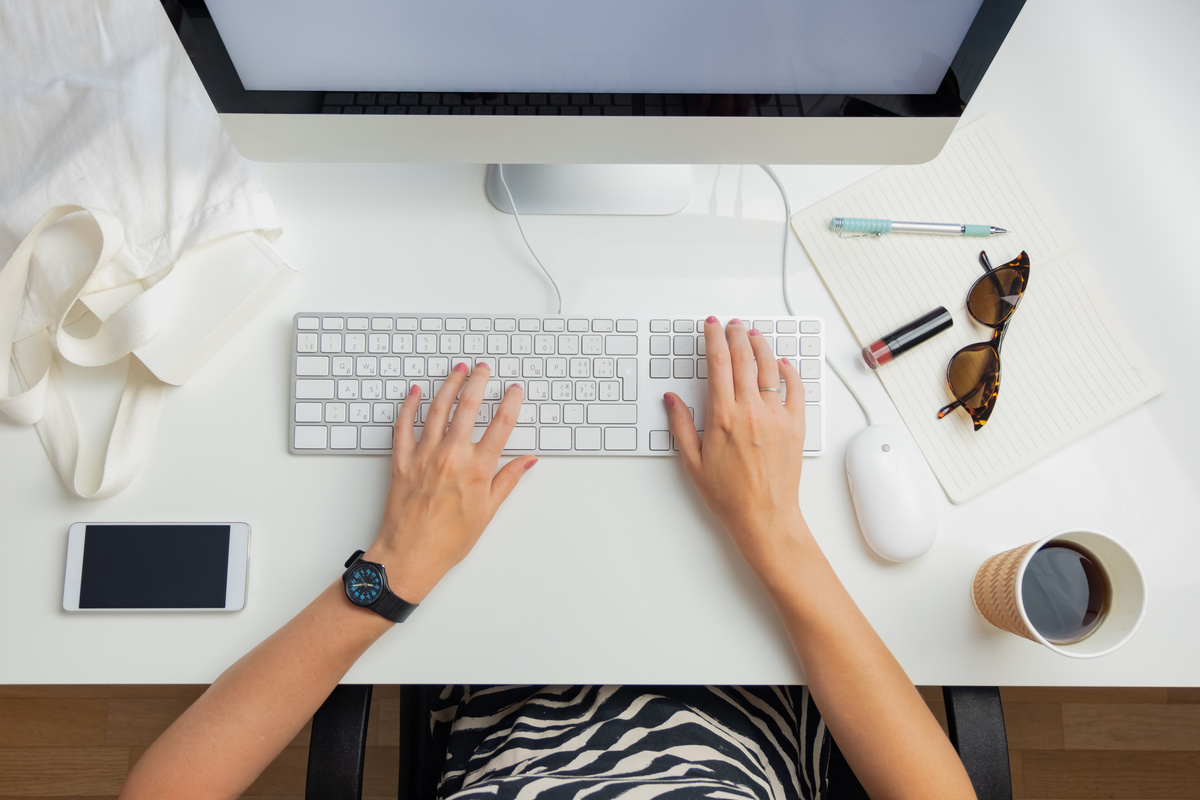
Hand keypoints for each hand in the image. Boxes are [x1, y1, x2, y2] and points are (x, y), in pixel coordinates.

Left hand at [366, 363, 534, 602]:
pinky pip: (404, 425)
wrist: (409, 555)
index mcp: (477, 469)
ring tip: (458, 370)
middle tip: (484, 368)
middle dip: (479, 382)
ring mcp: (424, 455)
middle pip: (469, 407)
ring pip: (438, 409)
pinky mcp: (402, 460)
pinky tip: (417, 391)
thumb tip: (527, 461)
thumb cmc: (448, 540)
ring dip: (450, 385)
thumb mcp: (488, 511)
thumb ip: (507, 480)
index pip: (501, 425)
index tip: (515, 390)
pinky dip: (410, 405)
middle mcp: (452, 456)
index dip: (511, 402)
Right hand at [664, 318, 807, 575]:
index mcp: (723, 417)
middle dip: (736, 335)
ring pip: (770, 368)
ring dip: (761, 347)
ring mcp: (776, 416)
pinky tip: (783, 363)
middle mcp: (751, 411)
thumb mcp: (693, 462)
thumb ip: (681, 426)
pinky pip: (795, 389)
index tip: (711, 327)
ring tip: (754, 335)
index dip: (714, 339)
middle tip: (732, 324)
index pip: (718, 364)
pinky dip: (790, 371)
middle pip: (744, 359)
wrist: (764, 517)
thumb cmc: (729, 496)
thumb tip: (671, 400)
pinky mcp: (795, 426)